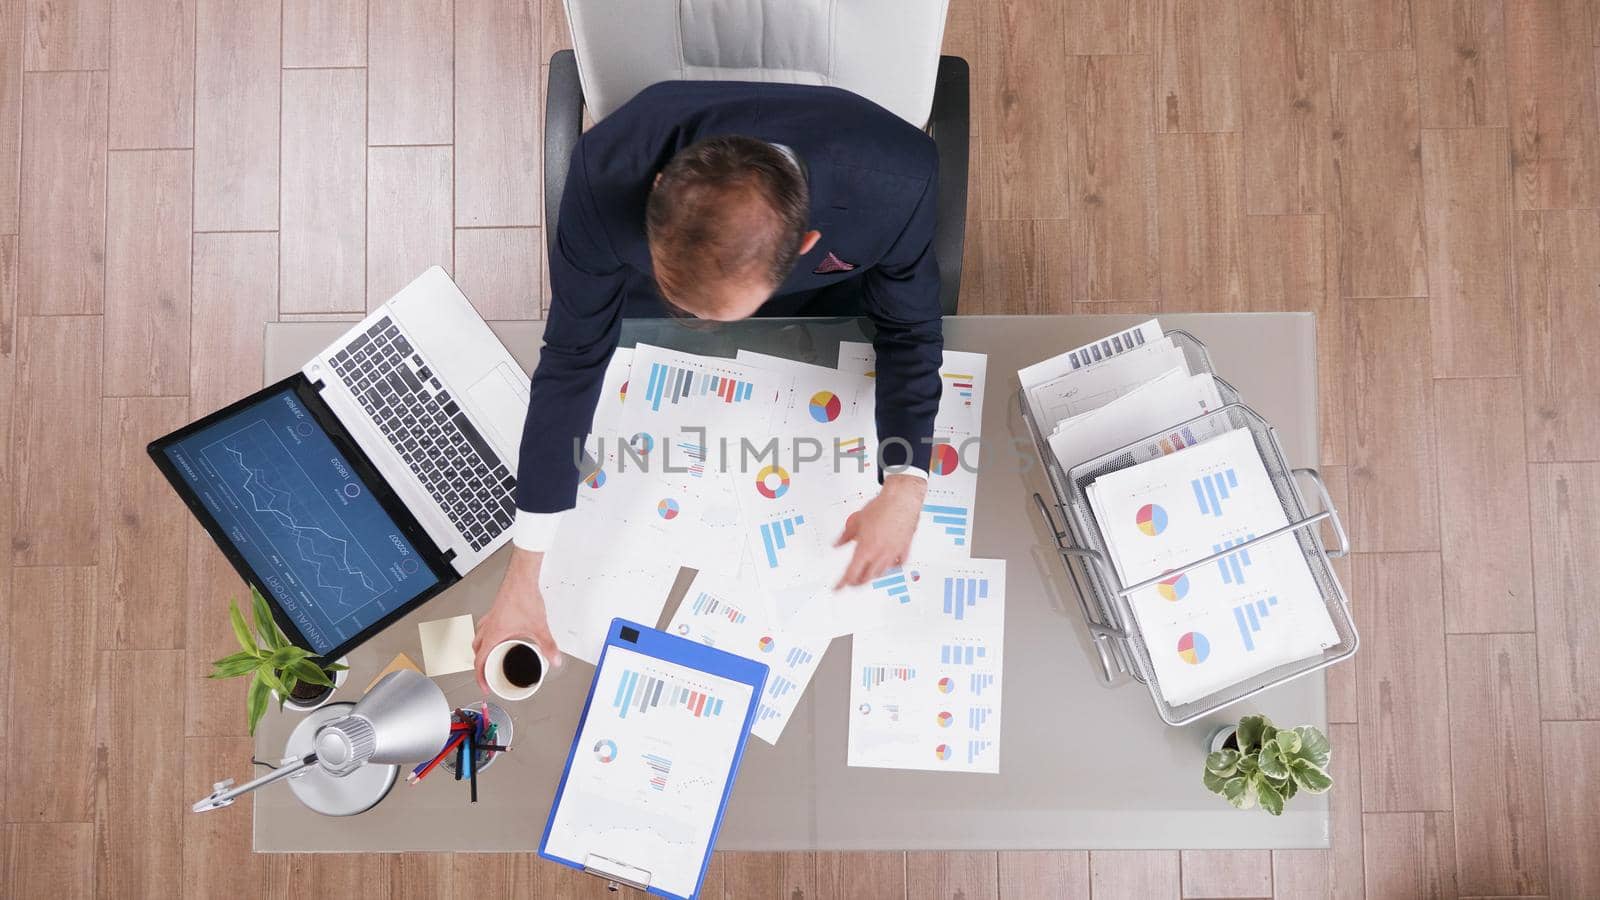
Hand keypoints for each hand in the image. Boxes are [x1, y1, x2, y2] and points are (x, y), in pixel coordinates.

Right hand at [473, 547, 562, 693]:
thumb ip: (548, 645)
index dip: (480, 677)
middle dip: (480, 664)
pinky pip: (485, 627)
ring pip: (478, 638)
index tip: (485, 686)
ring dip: (481, 649)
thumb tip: (555, 660)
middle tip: (488, 673)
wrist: (521, 578)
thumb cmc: (524, 597)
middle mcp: (488, 627)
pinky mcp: (495, 611)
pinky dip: (488, 636)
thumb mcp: (538, 627)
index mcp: (493, 634)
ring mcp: (490, 618)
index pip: (479, 661)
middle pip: (476, 651)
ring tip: (492, 656)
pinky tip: (500, 635)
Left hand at [833, 473, 926, 588]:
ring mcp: (894, 553)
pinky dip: (890, 567)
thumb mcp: (856, 520)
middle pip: (866, 578)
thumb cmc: (882, 507)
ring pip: (881, 573)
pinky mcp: (904, 548)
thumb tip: (838, 544)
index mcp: (866, 549)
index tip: (838, 588)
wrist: (902, 499)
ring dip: (871, 576)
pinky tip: (888, 565)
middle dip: (856, 582)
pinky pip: (898, 564)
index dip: (842, 583)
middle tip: (850, 581)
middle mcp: (880, 554)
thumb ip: (845, 536)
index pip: (851, 573)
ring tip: (866, 574)